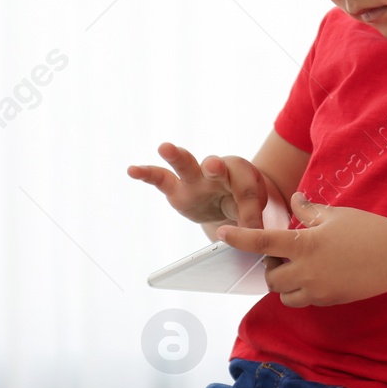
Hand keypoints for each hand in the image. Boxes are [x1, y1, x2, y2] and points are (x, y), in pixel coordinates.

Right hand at [126, 142, 282, 230]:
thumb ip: (250, 221)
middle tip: (213, 167)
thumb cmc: (243, 203)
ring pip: (186, 164)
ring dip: (177, 156)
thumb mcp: (252, 212)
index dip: (250, 213)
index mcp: (243, 174)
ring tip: (165, 148)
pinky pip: (160, 177)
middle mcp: (218, 170)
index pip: (247, 192)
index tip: (254, 231)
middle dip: (215, 167)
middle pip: (217, 166)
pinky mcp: (176, 187)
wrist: (228, 198)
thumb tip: (252, 240)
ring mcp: (195, 177)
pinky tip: (132, 170)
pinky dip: (146, 173)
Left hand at [217, 193, 386, 307]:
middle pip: (270, 276)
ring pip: (283, 294)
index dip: (239, 238)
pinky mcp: (328, 300)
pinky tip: (314, 275)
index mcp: (304, 245)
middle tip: (284, 252)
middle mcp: (306, 271)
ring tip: (299, 266)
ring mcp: (317, 290)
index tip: (222, 234)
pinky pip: (302, 300)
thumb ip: (309, 211)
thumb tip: (297, 199)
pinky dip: (300, 291)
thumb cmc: (367, 230)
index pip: (262, 243)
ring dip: (283, 281)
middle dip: (271, 265)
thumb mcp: (335, 215)